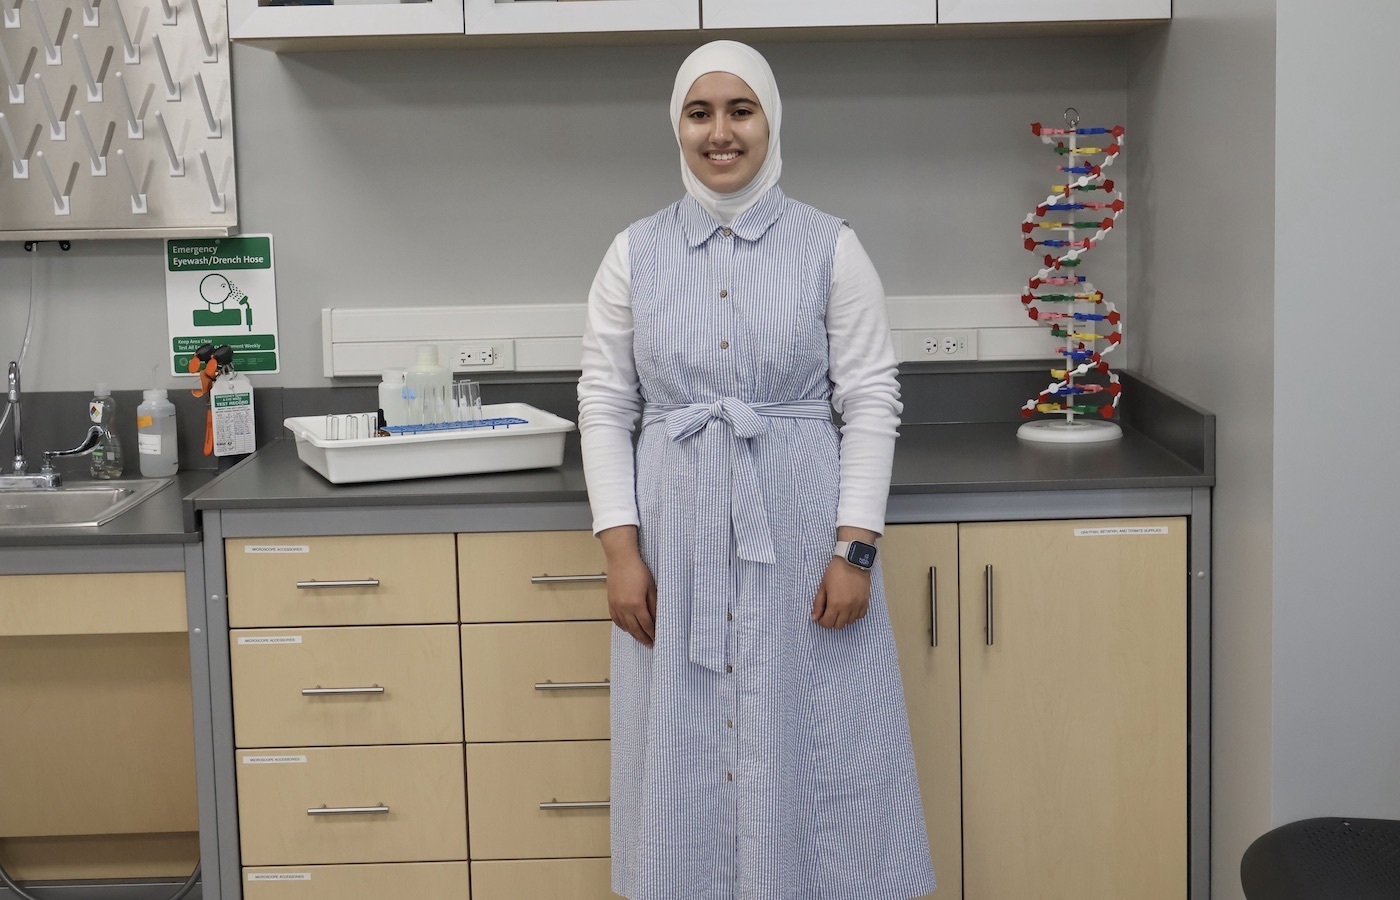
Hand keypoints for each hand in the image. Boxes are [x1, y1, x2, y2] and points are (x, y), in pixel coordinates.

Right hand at [599, 526, 656, 647]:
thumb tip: (657, 618)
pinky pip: (616, 619)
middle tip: (649, 644)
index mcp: (636, 604)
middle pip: (635, 629)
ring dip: (633, 634)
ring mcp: (616, 606)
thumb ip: (654, 605)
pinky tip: (627, 628)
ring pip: (625, 626)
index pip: (646, 625)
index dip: (652, 634)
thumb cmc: (638, 570)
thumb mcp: (651, 587)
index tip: (656, 639)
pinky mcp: (610, 602)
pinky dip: (622, 626)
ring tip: (640, 639)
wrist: (621, 559)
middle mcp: (625, 608)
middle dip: (643, 638)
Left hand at [811, 557, 870, 629]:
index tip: (821, 615)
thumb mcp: (822, 586)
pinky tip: (850, 607)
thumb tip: (814, 618)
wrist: (852, 561)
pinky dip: (854, 614)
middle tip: (829, 612)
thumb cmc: (835, 572)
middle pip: (839, 626)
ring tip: (840, 608)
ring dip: (843, 618)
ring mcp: (858, 605)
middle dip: (832, 621)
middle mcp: (847, 608)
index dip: (822, 621)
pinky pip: (860, 616)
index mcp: (835, 604)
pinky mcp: (866, 601)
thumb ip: (818, 604)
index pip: (827, 623)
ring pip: (850, 622)